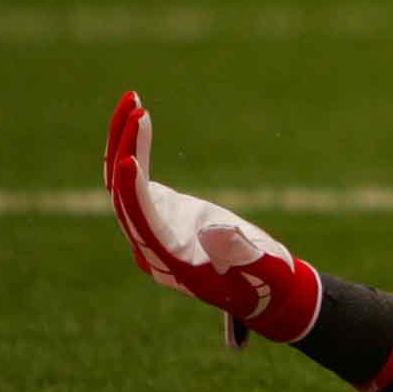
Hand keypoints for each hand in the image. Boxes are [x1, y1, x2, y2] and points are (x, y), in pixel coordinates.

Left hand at [104, 91, 320, 346]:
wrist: (266, 290)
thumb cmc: (271, 283)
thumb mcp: (268, 271)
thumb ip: (246, 253)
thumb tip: (216, 228)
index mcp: (173, 265)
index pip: (142, 225)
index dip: (132, 193)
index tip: (128, 158)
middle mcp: (151, 248)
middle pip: (123, 198)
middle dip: (126, 151)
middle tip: (136, 109)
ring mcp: (151, 231)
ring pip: (122, 185)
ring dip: (124, 142)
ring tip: (132, 100)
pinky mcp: (159, 214)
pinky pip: (135, 180)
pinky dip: (135, 148)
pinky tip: (139, 117)